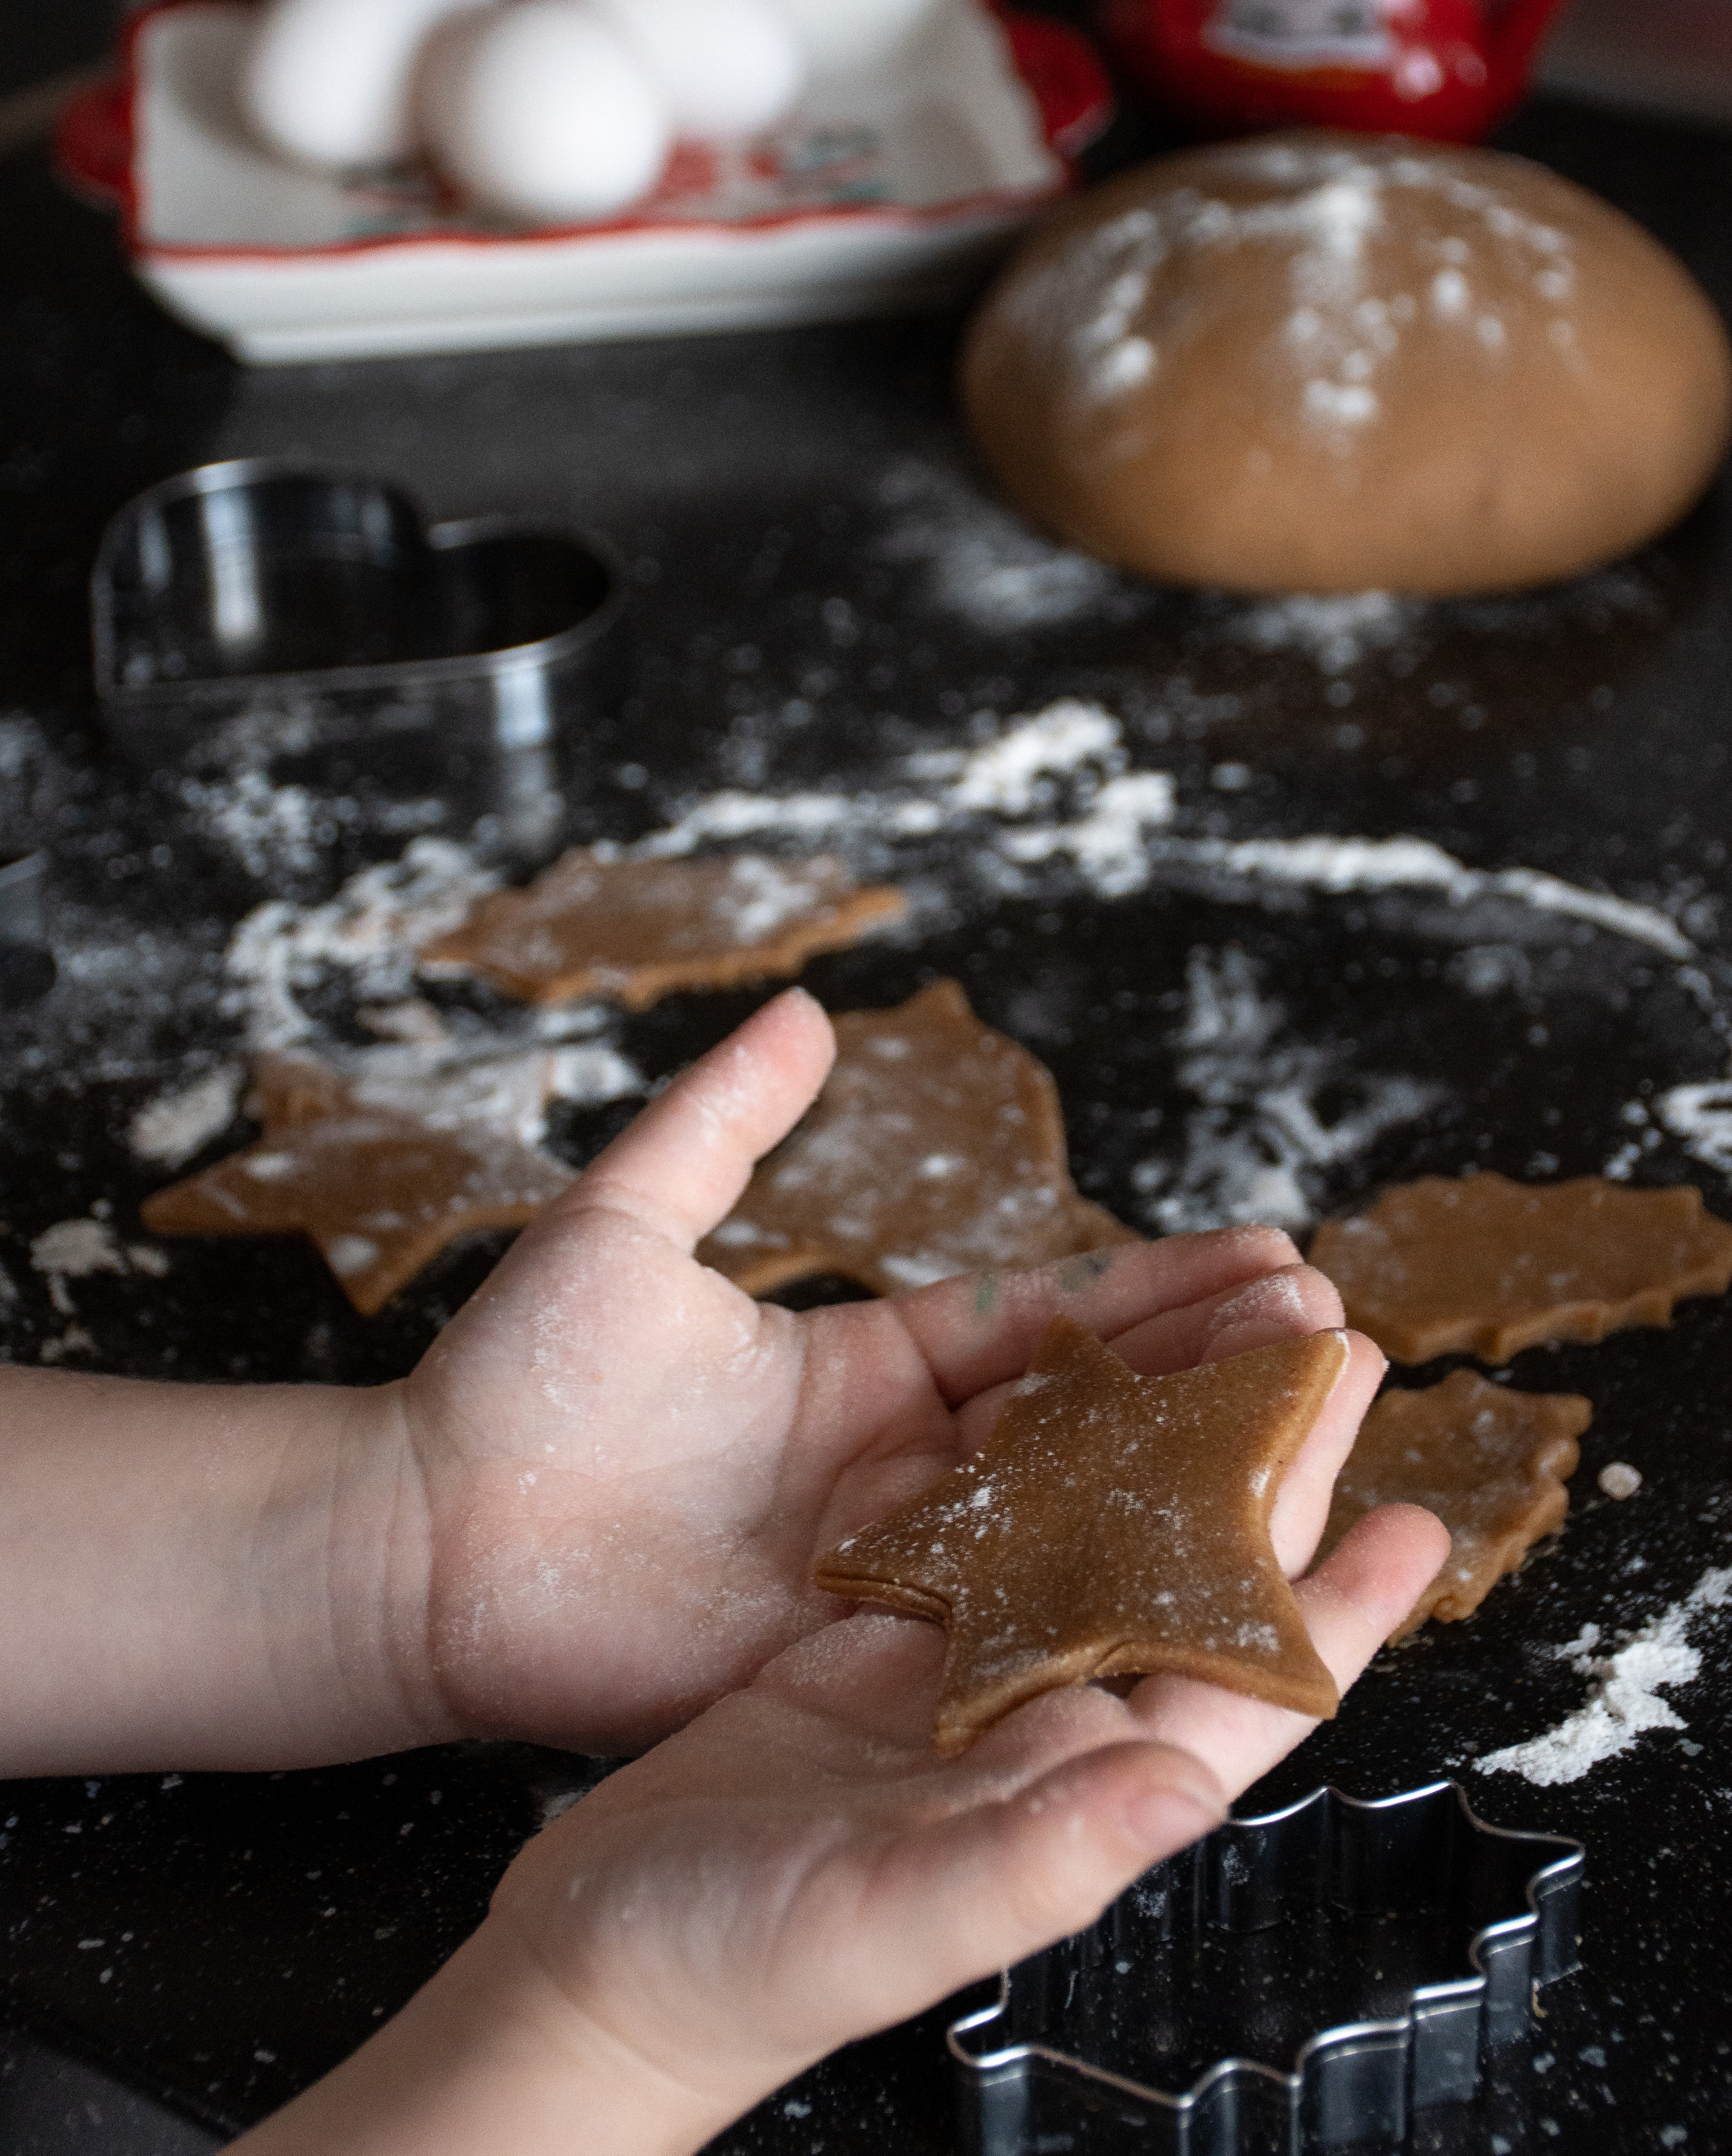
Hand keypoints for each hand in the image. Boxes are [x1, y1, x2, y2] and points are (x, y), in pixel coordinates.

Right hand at [235, 1315, 1446, 2155]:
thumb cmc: (730, 1973)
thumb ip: (1033, 1858)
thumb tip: (1184, 1790)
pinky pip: (968, 1525)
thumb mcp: (880, 1920)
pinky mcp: (864, 1646)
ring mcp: (951, 1685)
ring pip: (1083, 1533)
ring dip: (1152, 1441)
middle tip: (1328, 1348)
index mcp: (1067, 1790)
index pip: (1238, 1689)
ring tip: (1216, 1336)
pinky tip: (1046, 1380)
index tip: (1418, 1521)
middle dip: (1260, 1469)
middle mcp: (1032, 1730)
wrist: (589, 1969)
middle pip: (1177, 1577)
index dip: (1336, 1612)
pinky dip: (1014, 1449)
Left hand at [392, 987, 1370, 1748]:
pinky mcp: (848, 1663)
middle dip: (1212, 1377)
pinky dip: (1091, 1605)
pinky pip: (991, 1633)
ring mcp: (886, 1572)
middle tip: (1335, 1333)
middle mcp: (902, 1469)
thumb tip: (807, 1010)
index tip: (1272, 1258)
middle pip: (1088, 1420)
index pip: (1044, 1322)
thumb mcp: (626, 1224)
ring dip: (1185, 1482)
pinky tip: (1195, 1578)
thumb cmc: (510, 1383)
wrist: (415, 1541)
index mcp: (868, 1366)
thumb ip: (723, 1121)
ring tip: (1315, 1428)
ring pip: (1066, 1523)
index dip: (1157, 1294)